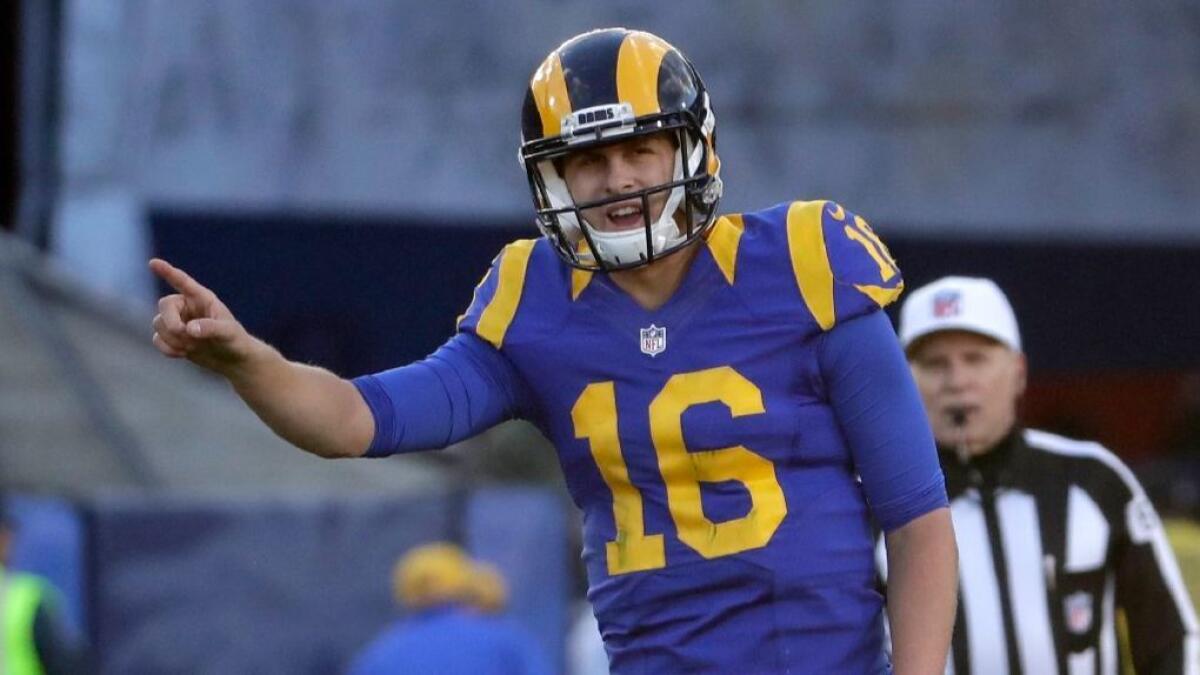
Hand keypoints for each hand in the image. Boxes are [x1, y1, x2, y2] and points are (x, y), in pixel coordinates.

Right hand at [149, 258, 252, 374]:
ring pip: (158, 324)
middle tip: (182, 333)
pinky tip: (183, 353)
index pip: (182, 281)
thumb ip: (210, 328)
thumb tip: (188, 329)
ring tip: (193, 346)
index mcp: (202, 298)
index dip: (167, 272)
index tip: (153, 263)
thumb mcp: (228, 333)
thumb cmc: (235, 340)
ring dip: (173, 338)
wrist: (232, 360)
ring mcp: (178, 322)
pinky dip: (167, 348)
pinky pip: (157, 340)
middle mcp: (186, 307)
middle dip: (170, 321)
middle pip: (164, 305)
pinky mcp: (172, 338)